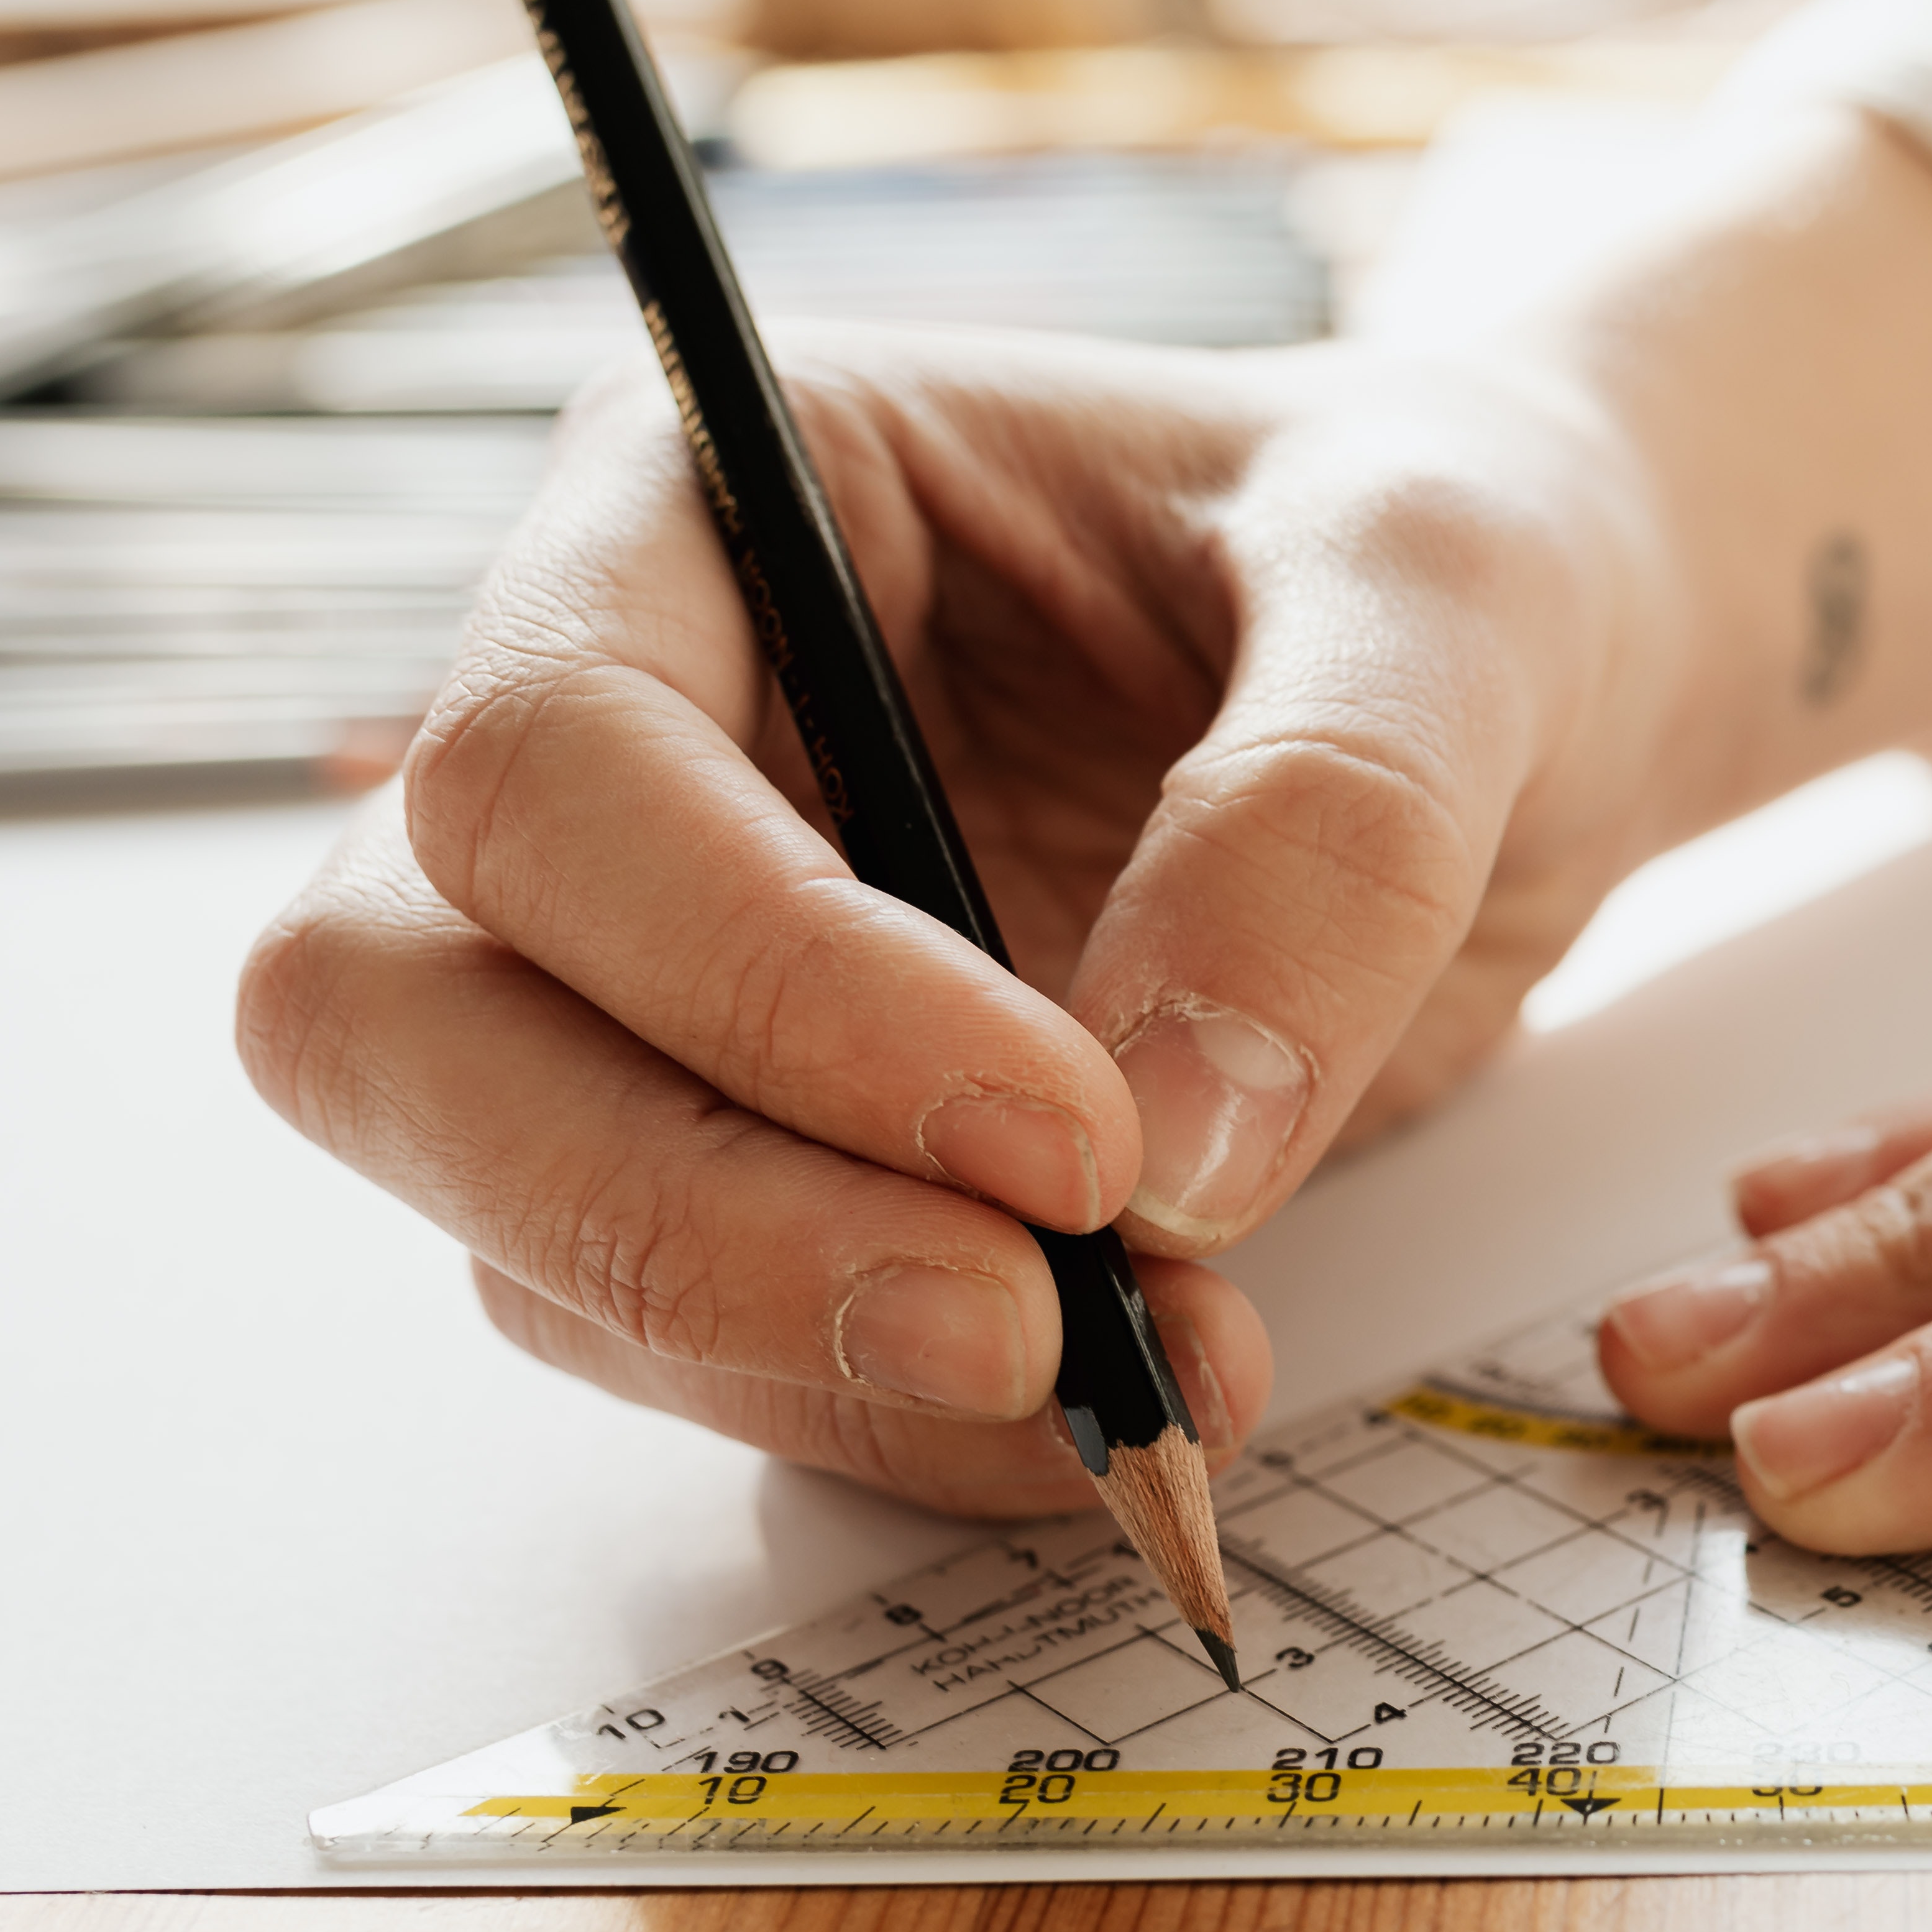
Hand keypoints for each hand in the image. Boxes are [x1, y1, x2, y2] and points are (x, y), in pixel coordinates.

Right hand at [237, 114, 1931, 1512]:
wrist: (1523, 695)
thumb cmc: (1449, 561)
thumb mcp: (1451, 591)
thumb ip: (1330, 821)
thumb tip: (1171, 1156)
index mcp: (699, 504)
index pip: (548, 768)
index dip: (763, 982)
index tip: (1067, 1135)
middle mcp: (628, 750)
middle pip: (408, 1024)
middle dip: (685, 1220)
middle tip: (1021, 1327)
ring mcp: (663, 982)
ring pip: (534, 1233)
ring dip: (816, 1358)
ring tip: (1162, 1373)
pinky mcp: (777, 1163)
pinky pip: (724, 1352)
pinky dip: (909, 1427)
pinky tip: (1133, 1407)